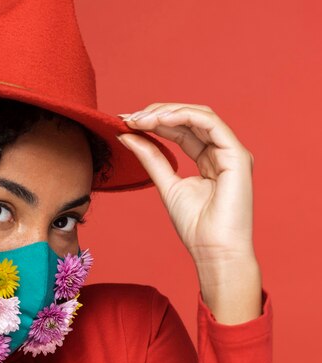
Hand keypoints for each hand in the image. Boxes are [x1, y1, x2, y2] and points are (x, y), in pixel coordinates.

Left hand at [117, 103, 256, 264]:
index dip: (153, 121)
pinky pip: (210, 124)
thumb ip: (150, 158)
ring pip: (200, 116)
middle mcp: (222, 152)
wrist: (213, 250)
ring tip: (140, 119)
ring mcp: (231, 152)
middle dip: (157, 113)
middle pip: (189, 118)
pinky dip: (184, 117)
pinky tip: (160, 120)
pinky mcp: (237, 156)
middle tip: (129, 117)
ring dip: (167, 112)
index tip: (125, 121)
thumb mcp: (165, 184)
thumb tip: (126, 135)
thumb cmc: (195, 226)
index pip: (180, 130)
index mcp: (208, 159)